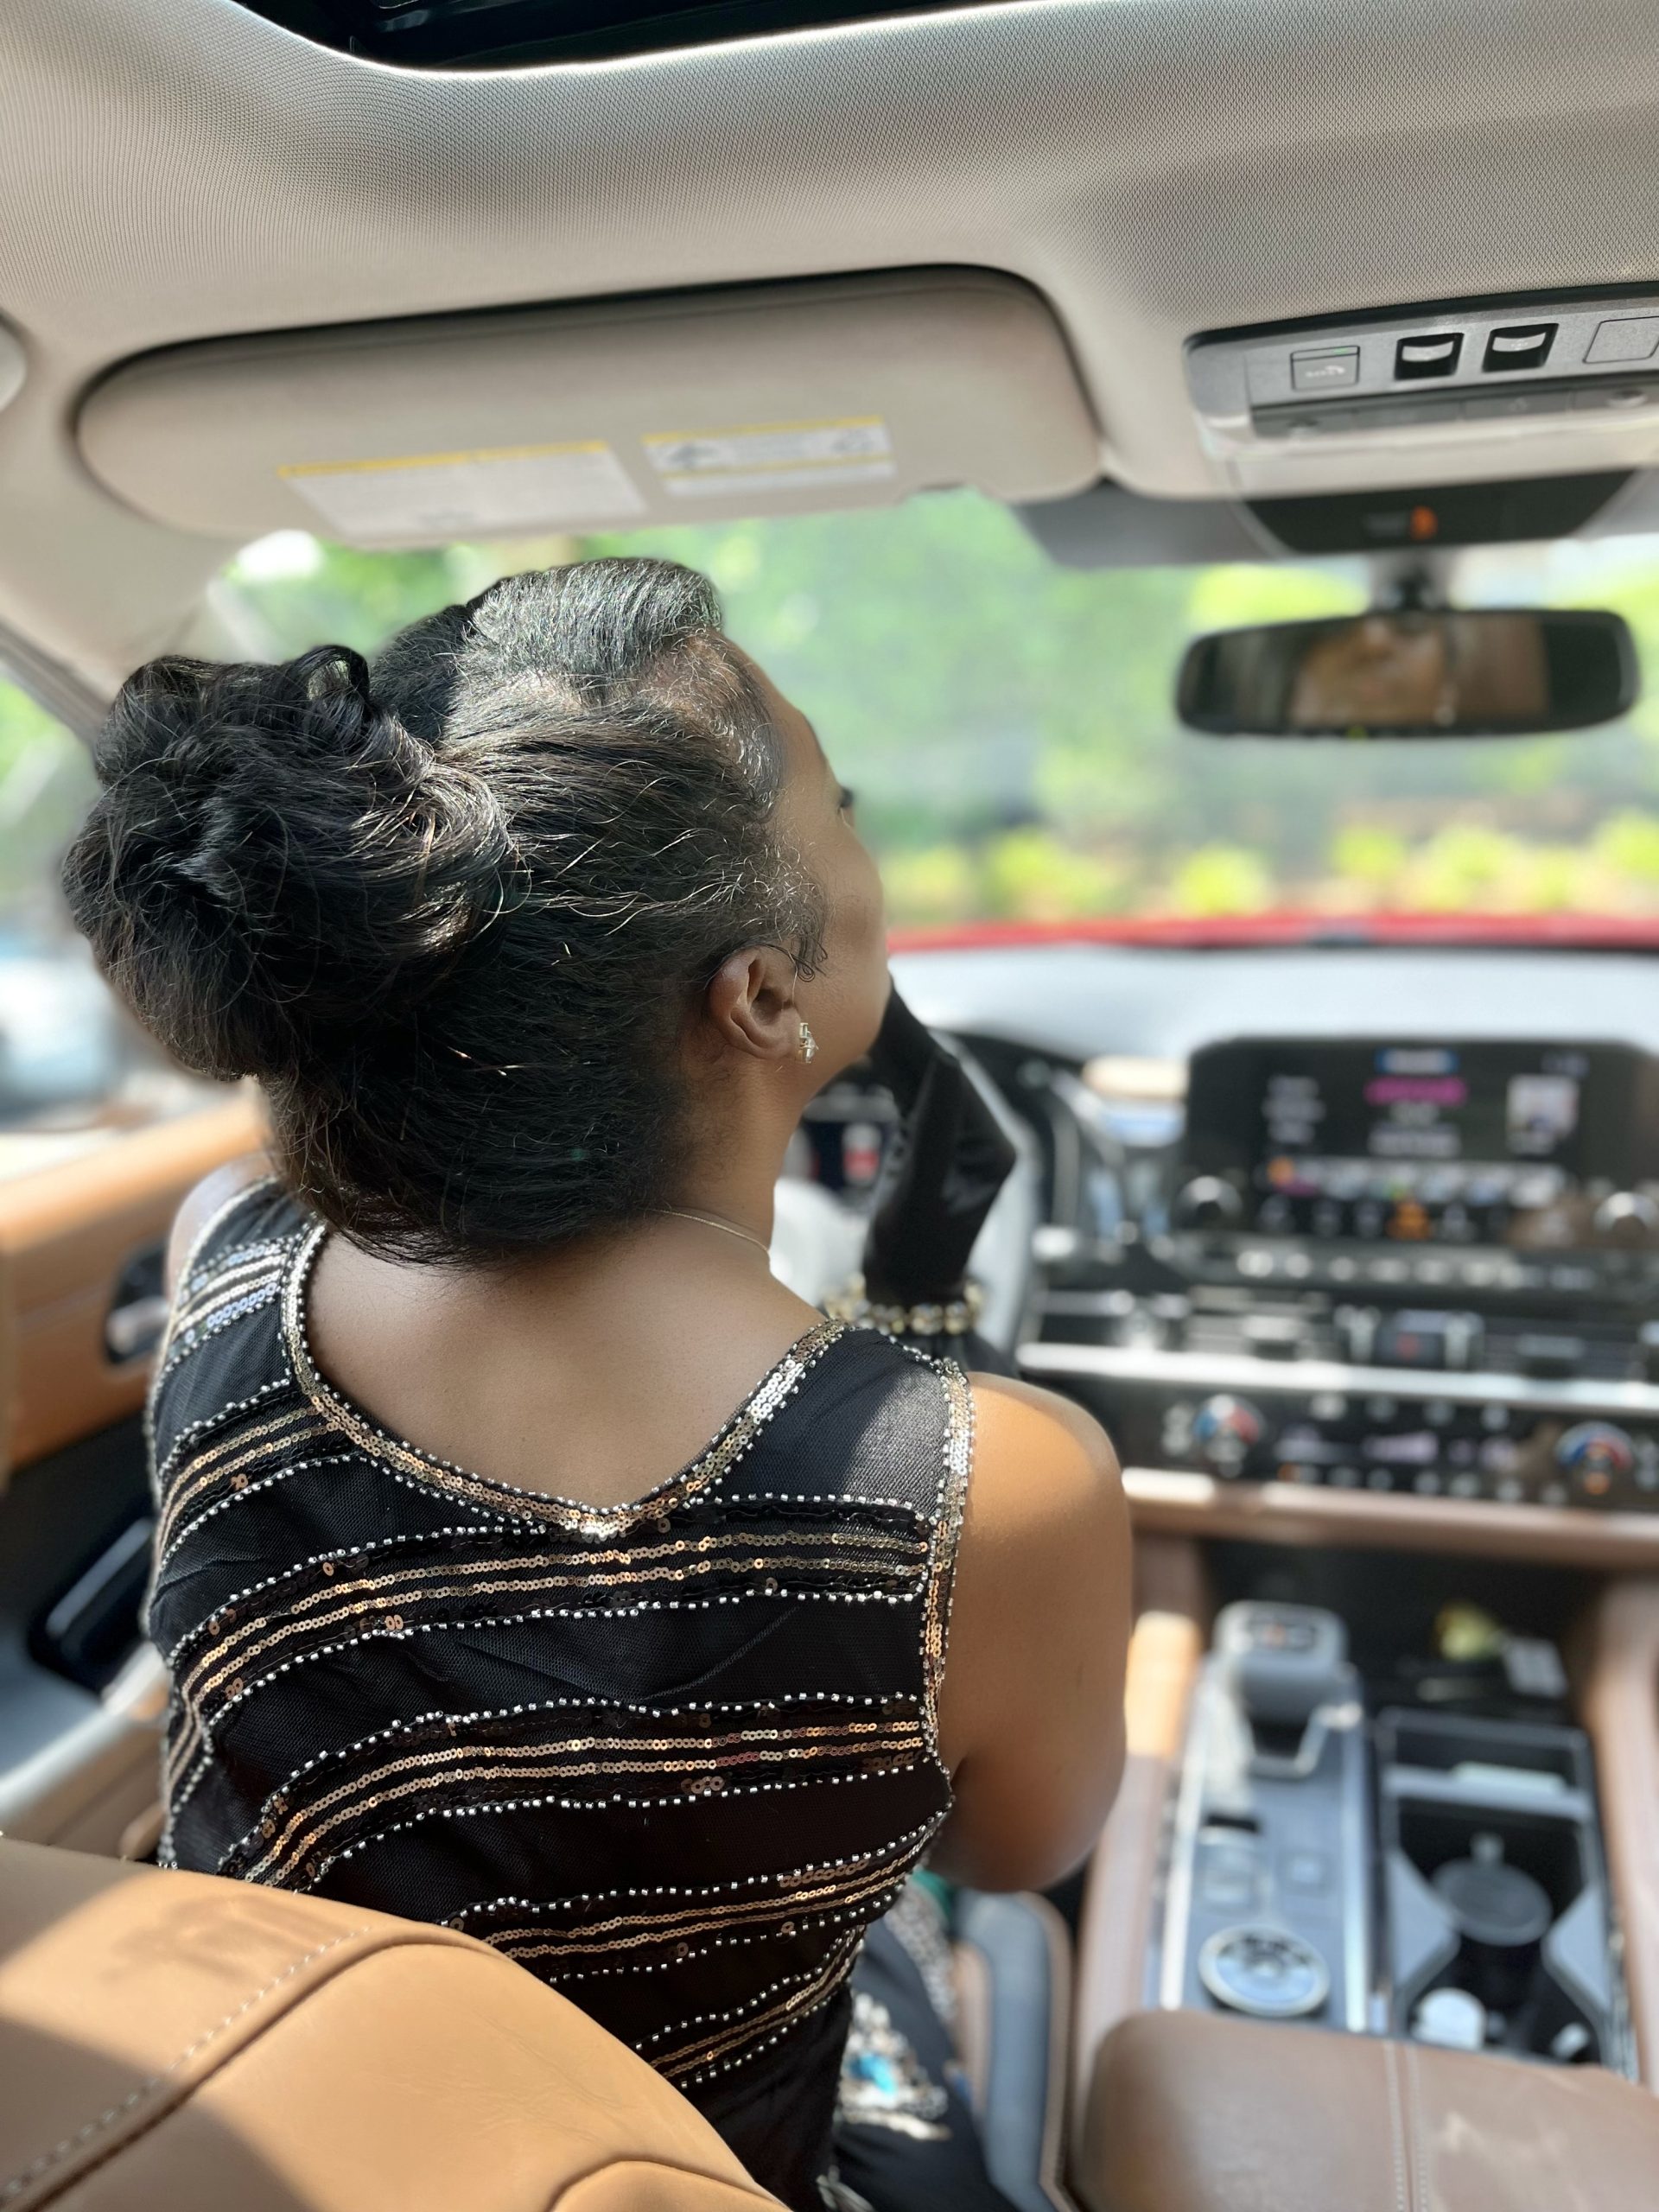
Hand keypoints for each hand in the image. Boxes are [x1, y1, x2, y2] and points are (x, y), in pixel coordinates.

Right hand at [861, 988, 1016, 1316]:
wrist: (906, 1293)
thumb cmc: (915, 1255)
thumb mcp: (920, 1193)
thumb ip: (932, 1128)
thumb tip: (941, 1062)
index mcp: (991, 1146)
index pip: (950, 1077)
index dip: (919, 1036)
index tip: (888, 998)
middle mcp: (979, 1135)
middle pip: (938, 1070)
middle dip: (906, 1029)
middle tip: (872, 984)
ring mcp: (956, 1137)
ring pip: (922, 1077)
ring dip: (895, 1041)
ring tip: (866, 1001)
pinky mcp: (930, 1142)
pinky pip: (910, 1093)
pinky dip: (890, 1066)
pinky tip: (871, 1038)